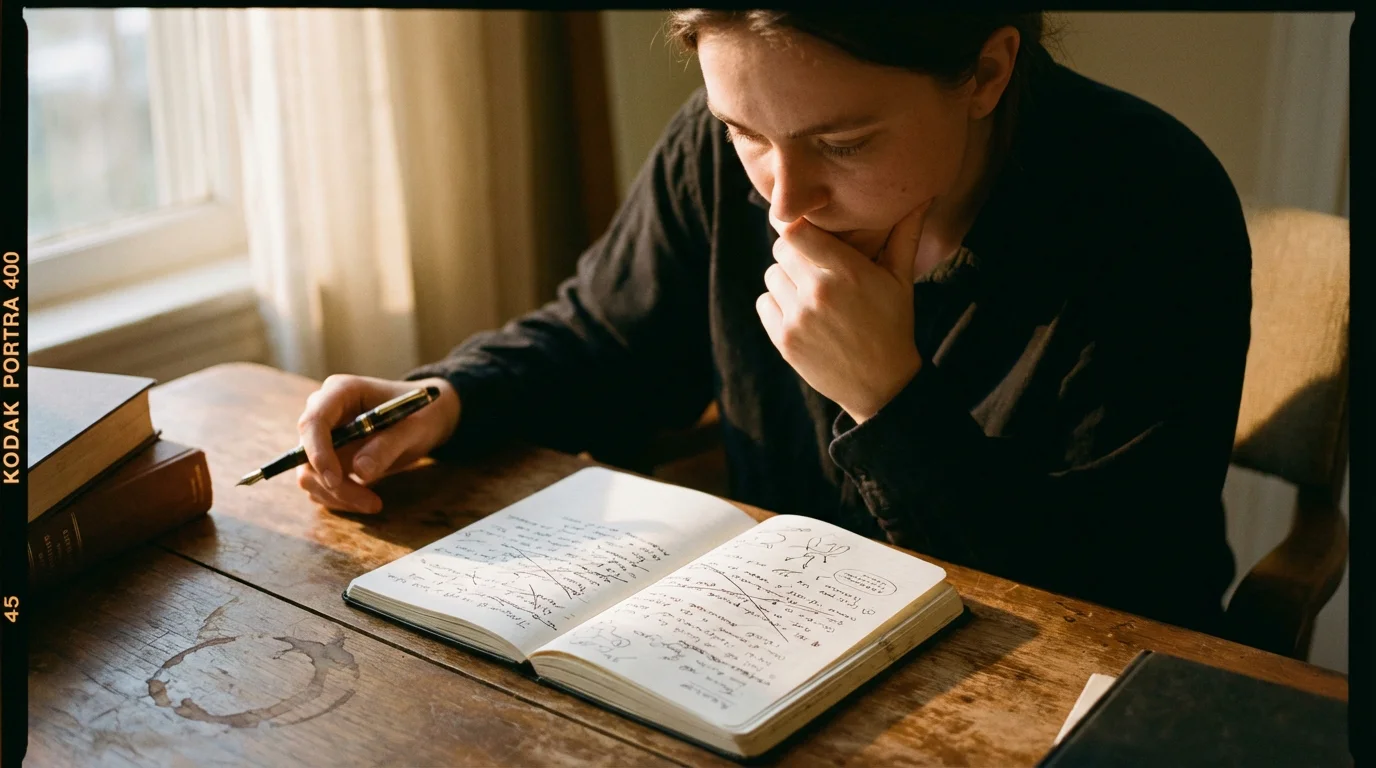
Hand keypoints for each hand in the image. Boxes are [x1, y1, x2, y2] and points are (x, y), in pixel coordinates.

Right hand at [294, 374, 460, 512]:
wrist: (425, 418)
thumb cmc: (420, 414)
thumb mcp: (413, 428)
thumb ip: (388, 445)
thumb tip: (361, 472)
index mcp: (340, 391)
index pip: (313, 421)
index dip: (318, 452)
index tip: (335, 480)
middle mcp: (323, 412)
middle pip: (306, 453)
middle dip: (334, 484)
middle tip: (371, 503)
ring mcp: (321, 436)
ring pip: (310, 474)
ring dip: (338, 496)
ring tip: (374, 503)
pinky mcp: (325, 457)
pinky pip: (319, 484)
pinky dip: (339, 498)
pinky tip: (366, 500)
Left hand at [757, 202, 931, 422]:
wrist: (882, 386)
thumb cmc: (893, 325)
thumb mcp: (901, 280)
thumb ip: (905, 234)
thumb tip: (924, 197)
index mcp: (846, 271)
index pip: (794, 229)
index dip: (794, 223)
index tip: (802, 224)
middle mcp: (818, 292)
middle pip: (781, 248)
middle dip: (795, 252)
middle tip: (815, 264)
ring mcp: (798, 318)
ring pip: (771, 275)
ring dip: (786, 279)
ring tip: (813, 292)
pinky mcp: (784, 340)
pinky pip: (765, 303)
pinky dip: (778, 304)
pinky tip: (803, 314)